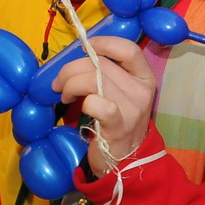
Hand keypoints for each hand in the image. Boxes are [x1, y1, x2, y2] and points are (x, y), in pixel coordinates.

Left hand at [51, 36, 157, 175]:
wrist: (125, 161)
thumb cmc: (118, 123)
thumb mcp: (122, 94)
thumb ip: (108, 75)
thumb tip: (81, 56)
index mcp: (145, 77)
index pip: (129, 49)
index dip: (104, 43)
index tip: (85, 47)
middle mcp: (142, 90)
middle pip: (101, 64)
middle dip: (71, 69)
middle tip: (58, 82)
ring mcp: (133, 108)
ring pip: (94, 79)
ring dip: (70, 84)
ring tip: (64, 95)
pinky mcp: (119, 125)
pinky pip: (98, 103)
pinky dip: (83, 102)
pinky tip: (78, 107)